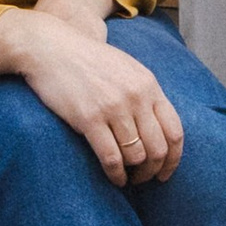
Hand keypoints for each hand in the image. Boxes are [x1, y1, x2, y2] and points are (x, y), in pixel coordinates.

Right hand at [0, 1, 183, 185]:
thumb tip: (159, 129)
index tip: (165, 172)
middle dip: (153, 171)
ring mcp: (113, 108)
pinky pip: (111, 157)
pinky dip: (116, 175)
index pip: (174, 131)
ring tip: (127, 178)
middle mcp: (135, 97)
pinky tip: (114, 178)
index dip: (174, 159)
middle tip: (144, 178)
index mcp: (148, 84)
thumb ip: (145, 94)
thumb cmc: (87, 60)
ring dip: (134, 174)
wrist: (50, 47)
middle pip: (158, 149)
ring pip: (136, 156)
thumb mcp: (126, 68)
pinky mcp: (89, 118)